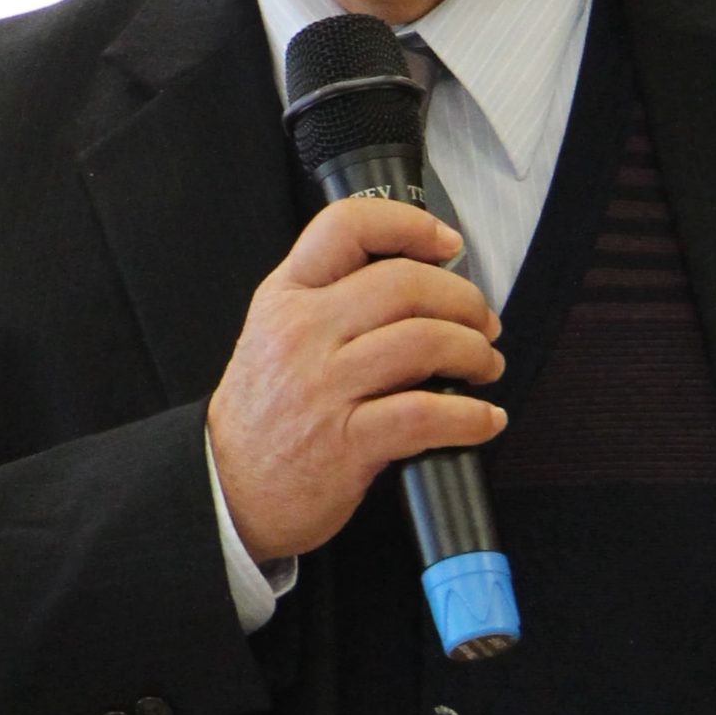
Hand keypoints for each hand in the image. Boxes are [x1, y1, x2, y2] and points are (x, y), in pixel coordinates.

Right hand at [206, 197, 506, 562]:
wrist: (230, 489)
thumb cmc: (266, 411)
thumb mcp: (276, 333)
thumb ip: (331, 299)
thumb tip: (421, 281)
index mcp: (286, 296)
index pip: (346, 226)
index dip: (409, 225)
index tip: (448, 245)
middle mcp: (303, 333)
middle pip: (404, 284)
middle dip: (464, 300)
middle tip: (483, 323)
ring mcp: (323, 387)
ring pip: (424, 341)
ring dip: (474, 353)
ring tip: (485, 365)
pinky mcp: (346, 443)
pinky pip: (426, 415)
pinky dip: (470, 416)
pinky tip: (484, 419)